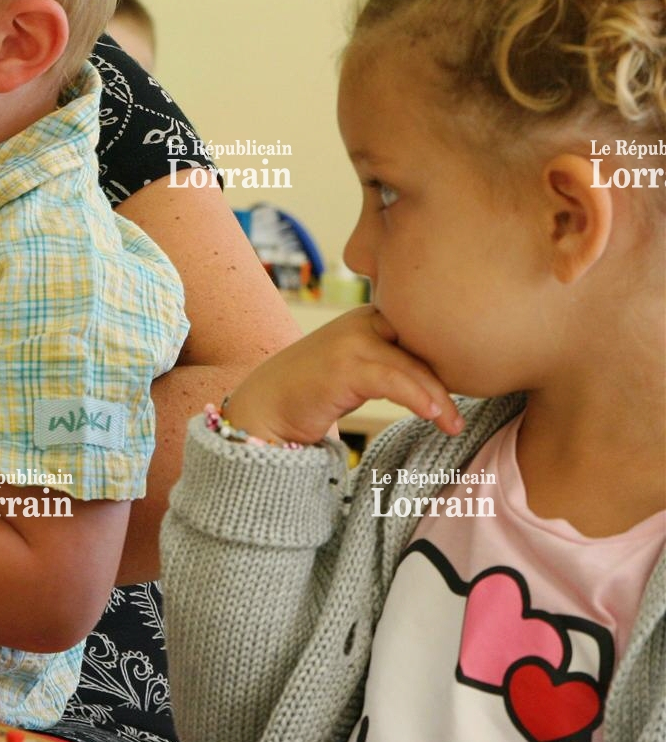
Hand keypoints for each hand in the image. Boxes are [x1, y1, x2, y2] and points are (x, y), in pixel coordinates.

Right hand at [224, 306, 463, 444]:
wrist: (265, 408)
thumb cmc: (313, 393)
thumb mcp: (360, 370)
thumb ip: (393, 363)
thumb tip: (444, 378)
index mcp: (370, 316)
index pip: (424, 331)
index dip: (449, 356)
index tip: (476, 382)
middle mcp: (362, 319)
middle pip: (423, 344)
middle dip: (450, 374)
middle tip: (472, 405)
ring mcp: (351, 339)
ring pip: (412, 365)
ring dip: (439, 397)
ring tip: (454, 424)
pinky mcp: (343, 364)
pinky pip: (394, 380)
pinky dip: (420, 399)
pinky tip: (436, 417)